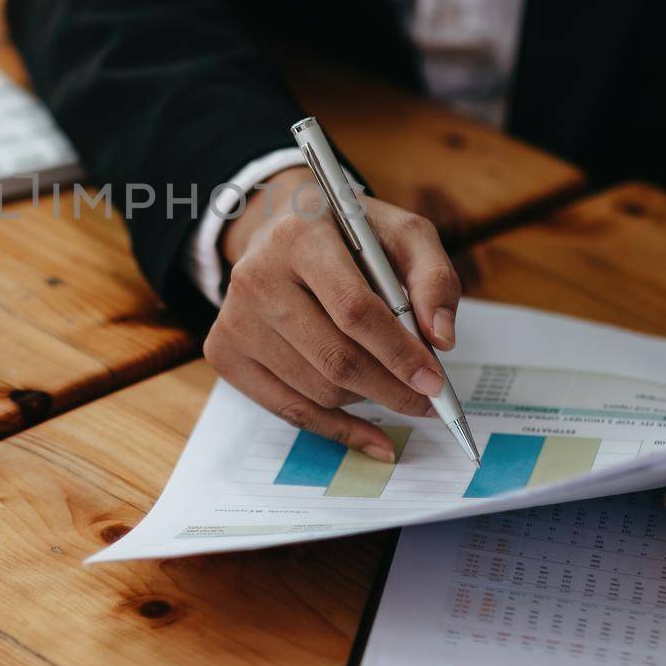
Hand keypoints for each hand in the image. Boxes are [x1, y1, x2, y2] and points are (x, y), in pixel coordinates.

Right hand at [202, 167, 459, 461]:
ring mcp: (234, 318)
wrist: (279, 230)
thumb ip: (433, 278)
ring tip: (393, 388)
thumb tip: (441, 341)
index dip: (398, 352)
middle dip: (391, 389)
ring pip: (316, 389)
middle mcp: (256, 276)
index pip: (353, 309)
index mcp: (300, 236)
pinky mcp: (223, 350)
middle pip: (334, 357)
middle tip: (428, 402)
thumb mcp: (401, 234)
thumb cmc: (350, 236)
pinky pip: (287, 409)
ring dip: (367, 400)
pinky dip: (336, 429)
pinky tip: (372, 436)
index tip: (435, 382)